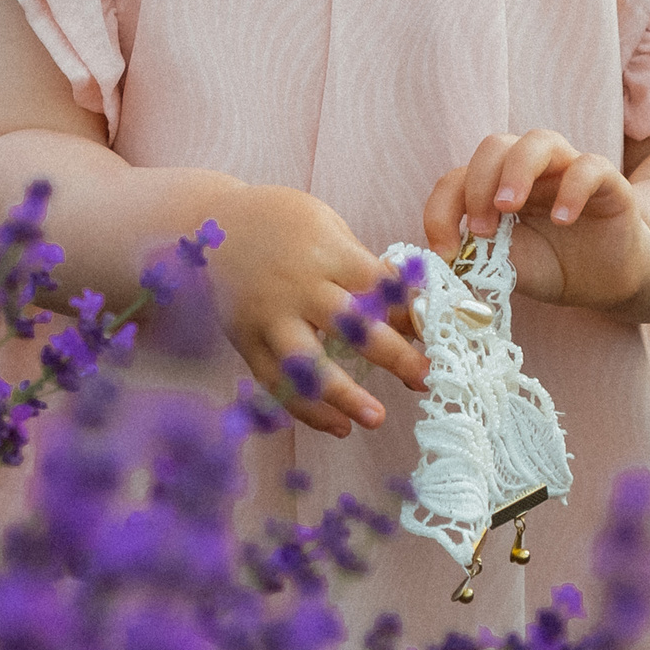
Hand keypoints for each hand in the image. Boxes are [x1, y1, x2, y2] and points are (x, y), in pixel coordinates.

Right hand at [203, 184, 429, 438]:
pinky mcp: (245, 340)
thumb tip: (415, 312)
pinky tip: (337, 427)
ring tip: (375, 419)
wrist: (211, 224)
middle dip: (393, 354)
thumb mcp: (329, 229)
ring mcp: (269, 316)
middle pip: (352, 326)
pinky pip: (276, 382)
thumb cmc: (283, 223)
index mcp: (327, 253)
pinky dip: (305, 409)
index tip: (438, 336)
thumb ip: (365, 270)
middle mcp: (299, 286)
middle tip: (425, 379)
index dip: (412, 313)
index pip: (380, 288)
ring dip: (343, 395)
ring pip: (308, 363)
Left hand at [422, 131, 649, 310]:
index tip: (444, 250)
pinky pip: (590, 167)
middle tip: (481, 229)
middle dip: (478, 184)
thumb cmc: (550, 263)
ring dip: (517, 171)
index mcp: (494, 186)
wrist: (605, 278)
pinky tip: (564, 220)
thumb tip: (436, 268)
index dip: (441, 211)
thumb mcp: (505, 268)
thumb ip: (475, 261)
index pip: (456, 180)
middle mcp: (528, 169)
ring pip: (539, 141)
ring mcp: (566, 170)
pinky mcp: (606, 182)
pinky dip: (573, 188)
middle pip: (494, 146)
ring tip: (508, 207)